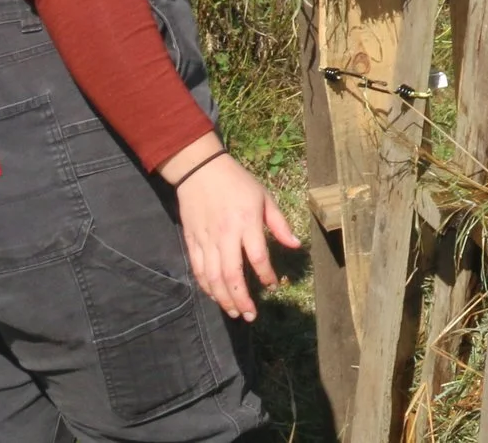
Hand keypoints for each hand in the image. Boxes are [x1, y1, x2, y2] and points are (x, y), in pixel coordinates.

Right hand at [166, 145, 299, 320]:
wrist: (200, 171)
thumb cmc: (237, 183)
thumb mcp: (264, 198)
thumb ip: (279, 224)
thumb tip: (296, 245)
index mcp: (246, 223)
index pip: (258, 257)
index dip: (266, 275)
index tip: (272, 286)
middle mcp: (225, 235)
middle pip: (231, 275)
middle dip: (241, 299)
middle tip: (250, 316)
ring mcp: (206, 240)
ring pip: (212, 278)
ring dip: (223, 299)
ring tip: (235, 313)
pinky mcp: (191, 242)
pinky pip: (198, 270)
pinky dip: (206, 287)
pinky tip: (215, 296)